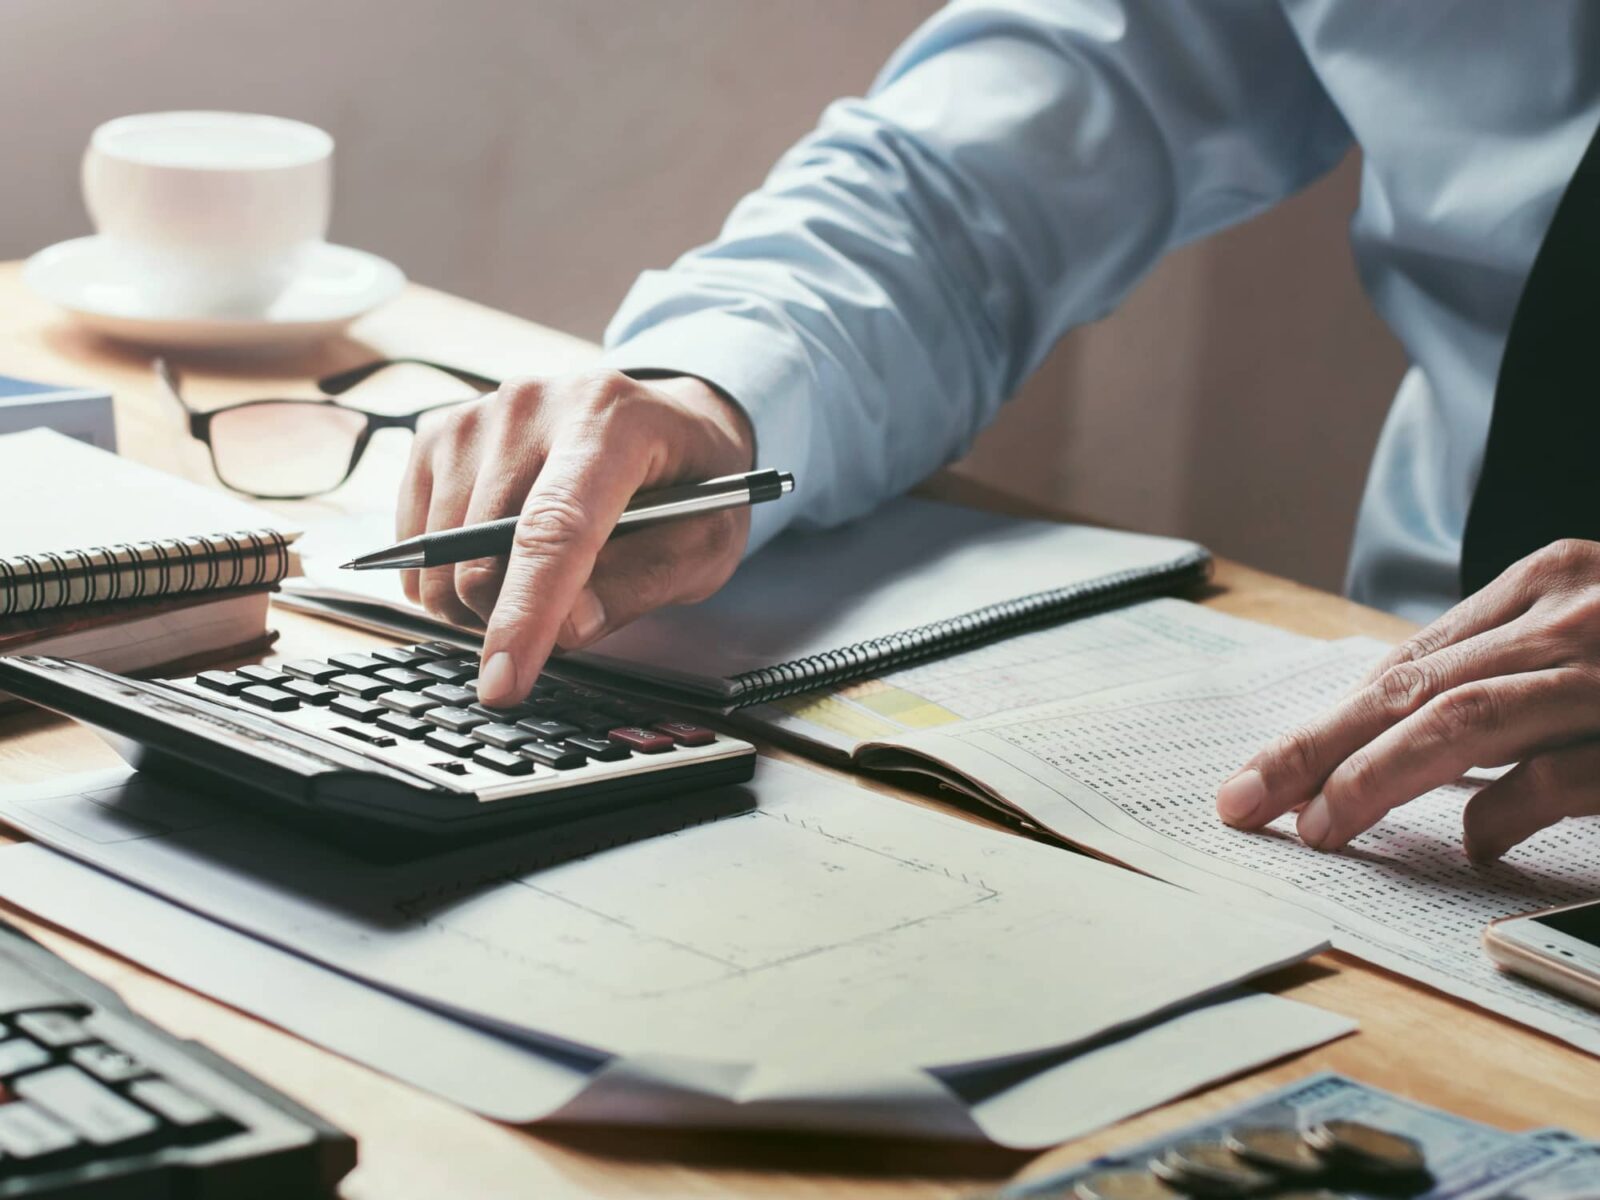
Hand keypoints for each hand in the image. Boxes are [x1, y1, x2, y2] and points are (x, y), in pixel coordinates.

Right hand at [397, 369, 755, 706]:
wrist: (663, 420)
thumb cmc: (689, 484)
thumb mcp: (705, 542)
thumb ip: (644, 583)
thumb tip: (564, 629)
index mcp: (611, 419)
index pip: (554, 528)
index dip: (526, 613)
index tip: (505, 682)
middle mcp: (532, 404)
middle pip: (483, 553)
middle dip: (512, 618)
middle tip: (564, 616)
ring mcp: (476, 415)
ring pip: (439, 556)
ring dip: (479, 598)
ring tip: (540, 578)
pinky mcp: (437, 434)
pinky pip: (415, 540)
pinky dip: (449, 573)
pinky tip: (500, 555)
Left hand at [1215, 539, 1599, 860]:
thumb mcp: (1588, 631)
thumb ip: (1507, 665)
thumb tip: (1396, 733)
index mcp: (1544, 582)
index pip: (1408, 659)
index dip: (1332, 722)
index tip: (1272, 769)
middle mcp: (1565, 618)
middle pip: (1409, 687)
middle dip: (1314, 750)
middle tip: (1248, 800)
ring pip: (1459, 719)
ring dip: (1373, 778)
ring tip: (1319, 827)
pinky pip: (1554, 777)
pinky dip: (1501, 811)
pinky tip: (1473, 843)